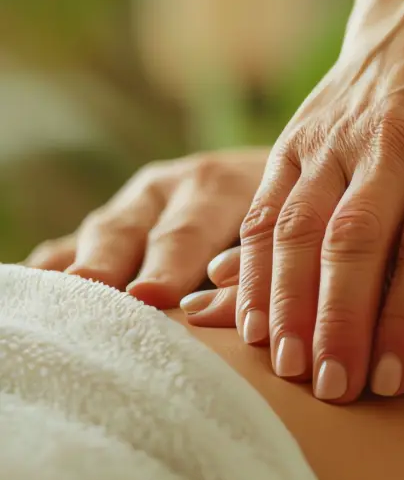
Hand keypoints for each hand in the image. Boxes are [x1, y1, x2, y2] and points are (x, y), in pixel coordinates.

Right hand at [24, 148, 269, 308]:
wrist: (287, 179)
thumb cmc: (292, 219)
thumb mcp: (289, 232)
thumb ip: (257, 265)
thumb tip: (216, 292)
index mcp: (215, 185)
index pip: (189, 230)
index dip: (169, 265)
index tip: (149, 297)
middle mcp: (168, 188)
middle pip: (129, 229)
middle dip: (105, 265)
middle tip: (85, 296)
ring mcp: (137, 204)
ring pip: (101, 233)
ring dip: (76, 266)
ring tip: (49, 300)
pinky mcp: (118, 221)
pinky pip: (77, 239)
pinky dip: (57, 260)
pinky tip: (34, 283)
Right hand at [234, 0, 403, 403]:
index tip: (394, 378)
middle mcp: (394, 138)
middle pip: (357, 239)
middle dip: (341, 321)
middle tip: (334, 389)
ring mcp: (336, 138)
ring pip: (299, 225)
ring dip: (287, 300)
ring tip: (287, 366)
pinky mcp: (296, 140)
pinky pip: (265, 208)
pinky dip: (252, 266)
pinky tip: (249, 318)